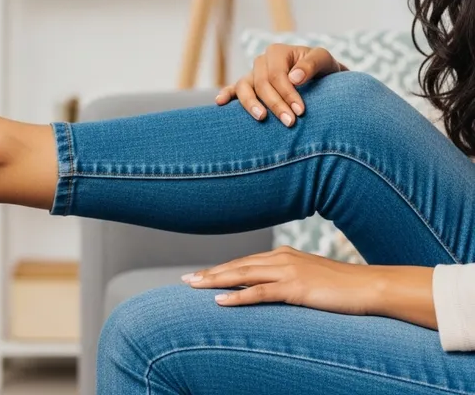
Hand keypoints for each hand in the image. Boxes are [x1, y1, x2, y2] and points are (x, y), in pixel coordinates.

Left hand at [181, 246, 436, 328]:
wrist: (370, 287)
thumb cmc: (344, 287)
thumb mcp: (312, 280)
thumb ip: (291, 281)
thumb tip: (275, 291)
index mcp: (284, 255)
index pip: (244, 262)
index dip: (221, 268)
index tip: (200, 275)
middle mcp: (281, 259)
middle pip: (237, 266)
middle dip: (210, 273)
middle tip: (186, 281)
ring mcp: (288, 272)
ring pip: (243, 276)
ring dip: (216, 282)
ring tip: (194, 287)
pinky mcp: (295, 288)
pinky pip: (260, 293)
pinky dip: (238, 297)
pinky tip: (221, 302)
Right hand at [215, 44, 347, 126]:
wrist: (321, 79)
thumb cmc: (323, 69)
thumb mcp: (324, 60)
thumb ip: (312, 64)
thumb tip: (294, 77)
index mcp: (277, 52)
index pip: (277, 74)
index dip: (287, 93)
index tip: (300, 111)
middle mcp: (261, 62)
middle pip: (261, 83)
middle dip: (275, 104)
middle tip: (290, 122)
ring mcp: (252, 74)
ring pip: (243, 87)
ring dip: (250, 103)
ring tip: (262, 118)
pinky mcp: (249, 87)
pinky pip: (234, 90)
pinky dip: (226, 95)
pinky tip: (220, 102)